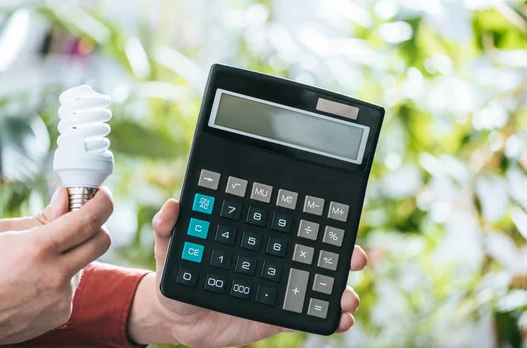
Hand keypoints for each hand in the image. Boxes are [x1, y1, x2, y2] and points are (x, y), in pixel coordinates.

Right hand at [0, 187, 113, 347]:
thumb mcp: (3, 232)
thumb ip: (43, 216)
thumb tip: (68, 198)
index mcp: (38, 248)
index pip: (89, 219)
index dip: (102, 202)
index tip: (102, 195)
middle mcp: (55, 274)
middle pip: (102, 240)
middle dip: (97, 226)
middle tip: (82, 220)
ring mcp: (61, 297)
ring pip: (85, 263)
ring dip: (73, 254)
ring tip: (38, 262)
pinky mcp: (62, 313)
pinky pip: (72, 285)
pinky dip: (61, 278)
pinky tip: (35, 283)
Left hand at [128, 199, 367, 346]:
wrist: (175, 317)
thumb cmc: (177, 273)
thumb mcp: (170, 247)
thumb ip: (169, 226)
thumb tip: (173, 206)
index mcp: (253, 240)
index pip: (288, 226)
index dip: (314, 221)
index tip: (336, 218)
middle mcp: (269, 262)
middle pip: (312, 254)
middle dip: (340, 254)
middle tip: (357, 256)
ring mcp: (274, 290)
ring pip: (314, 287)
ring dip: (338, 290)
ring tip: (350, 297)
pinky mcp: (273, 318)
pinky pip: (301, 317)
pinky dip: (324, 319)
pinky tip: (339, 320)